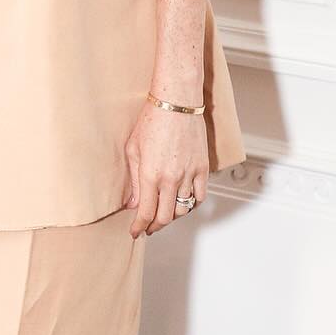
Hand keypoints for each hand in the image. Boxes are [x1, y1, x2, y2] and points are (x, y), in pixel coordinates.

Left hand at [123, 99, 207, 236]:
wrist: (177, 102)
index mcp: (150, 175)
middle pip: (165, 216)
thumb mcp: (133, 150)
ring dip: (172, 216)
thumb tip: (133, 202)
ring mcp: (189, 174)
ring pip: (183, 209)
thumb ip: (134, 180)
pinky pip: (199, 196)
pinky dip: (191, 204)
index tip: (136, 232)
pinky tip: (183, 203)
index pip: (145, 212)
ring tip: (163, 215)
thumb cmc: (152, 120)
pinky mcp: (202, 168)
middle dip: (154, 226)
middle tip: (148, 227)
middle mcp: (171, 178)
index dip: (139, 227)